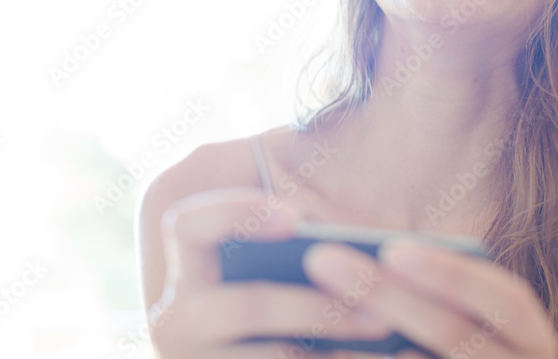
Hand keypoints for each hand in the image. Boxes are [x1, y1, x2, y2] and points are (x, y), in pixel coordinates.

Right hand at [148, 188, 393, 357]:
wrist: (224, 351)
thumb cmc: (260, 295)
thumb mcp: (251, 256)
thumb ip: (275, 226)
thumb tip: (328, 216)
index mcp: (179, 266)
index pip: (186, 225)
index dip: (236, 213)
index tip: (295, 217)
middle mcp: (173, 318)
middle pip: (248, 305)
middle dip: (316, 304)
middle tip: (375, 300)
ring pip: (275, 355)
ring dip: (334, 342)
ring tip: (383, 330)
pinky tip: (367, 357)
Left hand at [302, 240, 557, 357]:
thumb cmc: (449, 338)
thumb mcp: (457, 316)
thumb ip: (422, 282)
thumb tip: (364, 251)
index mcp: (532, 341)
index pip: (508, 302)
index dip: (451, 275)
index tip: (390, 249)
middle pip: (455, 337)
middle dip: (384, 295)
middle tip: (320, 258)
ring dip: (363, 347)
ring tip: (311, 312)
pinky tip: (324, 352)